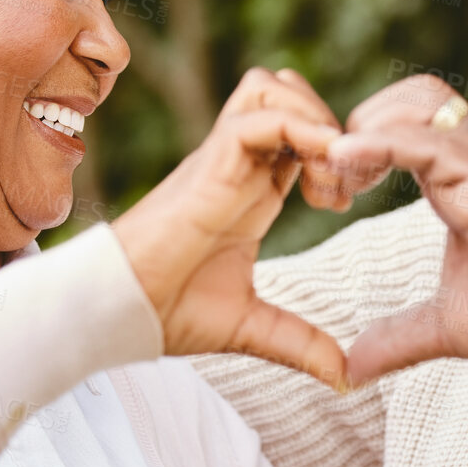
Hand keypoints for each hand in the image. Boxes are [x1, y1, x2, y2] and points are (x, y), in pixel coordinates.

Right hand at [113, 67, 351, 385]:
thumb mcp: (253, 328)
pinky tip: (319, 179)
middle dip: (330, 124)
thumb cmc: (169, 311)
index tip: (347, 202)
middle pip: (289, 93)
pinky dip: (300, 131)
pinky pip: (259, 117)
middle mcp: (239, 165)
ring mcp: (223, 159)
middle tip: (343, 183)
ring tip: (329, 178)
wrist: (118, 313)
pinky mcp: (209, 166)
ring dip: (315, 119)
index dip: (336, 152)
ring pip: (274, 88)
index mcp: (251, 190)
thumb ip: (302, 344)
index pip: (300, 134)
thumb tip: (349, 378)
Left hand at [326, 75, 467, 385]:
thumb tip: (354, 368)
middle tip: (331, 177)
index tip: (331, 190)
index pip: (406, 127)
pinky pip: (426, 141)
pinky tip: (345, 159)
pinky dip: (379, 142)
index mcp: (459, 185)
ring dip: (365, 127)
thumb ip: (398, 336)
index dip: (362, 143)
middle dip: (361, 120)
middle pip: (412, 97)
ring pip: (418, 104)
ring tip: (336, 172)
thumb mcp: (445, 327)